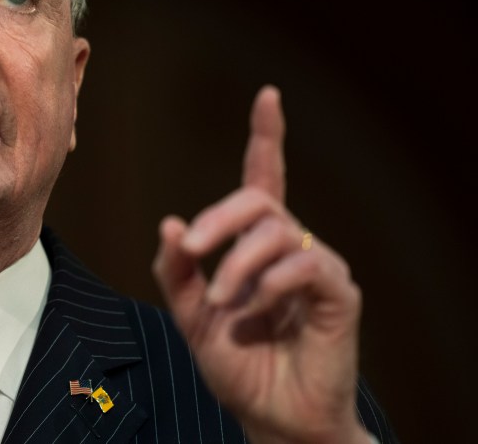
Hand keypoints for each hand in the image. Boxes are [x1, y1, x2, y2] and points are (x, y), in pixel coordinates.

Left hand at [152, 86, 370, 443]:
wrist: (272, 418)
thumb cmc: (238, 365)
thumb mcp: (191, 316)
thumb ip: (175, 272)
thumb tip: (168, 223)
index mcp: (254, 246)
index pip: (263, 179)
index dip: (266, 137)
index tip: (268, 96)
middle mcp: (289, 246)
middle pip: (258, 199)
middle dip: (218, 217)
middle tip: (191, 247)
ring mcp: (316, 267)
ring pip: (275, 230)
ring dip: (236, 262)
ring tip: (220, 300)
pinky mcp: (338, 294)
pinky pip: (303, 265)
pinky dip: (269, 284)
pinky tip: (255, 309)